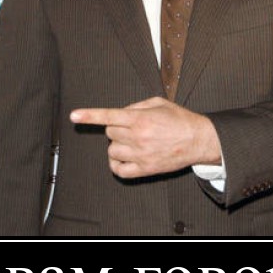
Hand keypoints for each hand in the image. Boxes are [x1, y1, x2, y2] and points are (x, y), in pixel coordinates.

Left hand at [70, 97, 221, 178]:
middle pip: (109, 133)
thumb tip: (121, 113)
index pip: (109, 116)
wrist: (198, 140)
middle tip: (132, 128)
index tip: (74, 116)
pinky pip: (119, 170)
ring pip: (112, 151)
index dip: (89, 115)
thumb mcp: (158, 102)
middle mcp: (138, 137)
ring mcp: (140, 155)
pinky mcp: (145, 169)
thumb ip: (136, 106)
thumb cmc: (179, 119)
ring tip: (132, 142)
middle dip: (116, 129)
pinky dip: (117, 164)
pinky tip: (124, 158)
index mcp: (140, 119)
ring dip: (117, 146)